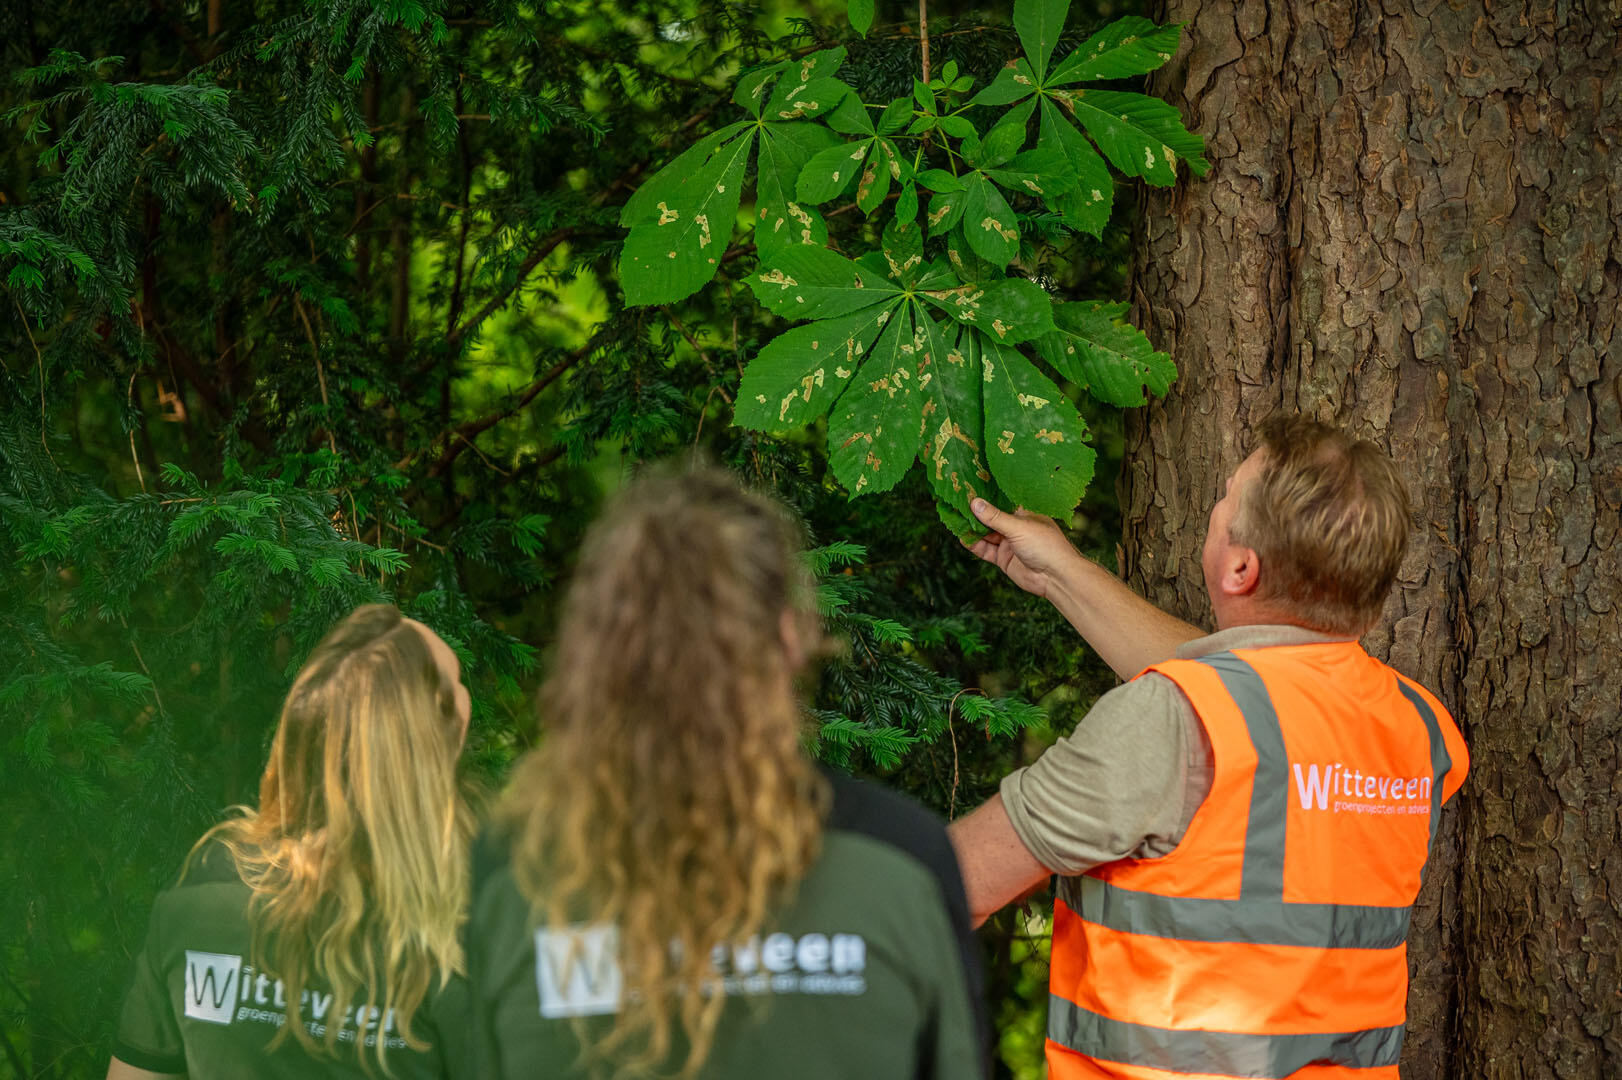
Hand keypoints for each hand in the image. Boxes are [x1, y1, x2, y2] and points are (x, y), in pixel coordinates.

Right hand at [965, 499, 1080, 599]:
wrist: (1055, 578)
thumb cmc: (1045, 546)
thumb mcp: (1018, 527)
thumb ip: (995, 517)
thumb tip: (975, 503)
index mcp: (1024, 513)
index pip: (1003, 501)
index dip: (987, 495)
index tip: (969, 488)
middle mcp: (1016, 527)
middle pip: (991, 517)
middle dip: (975, 512)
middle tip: (956, 503)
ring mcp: (1009, 543)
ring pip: (986, 534)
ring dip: (972, 529)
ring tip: (955, 519)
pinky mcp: (1004, 559)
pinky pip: (986, 550)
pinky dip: (974, 545)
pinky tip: (963, 538)